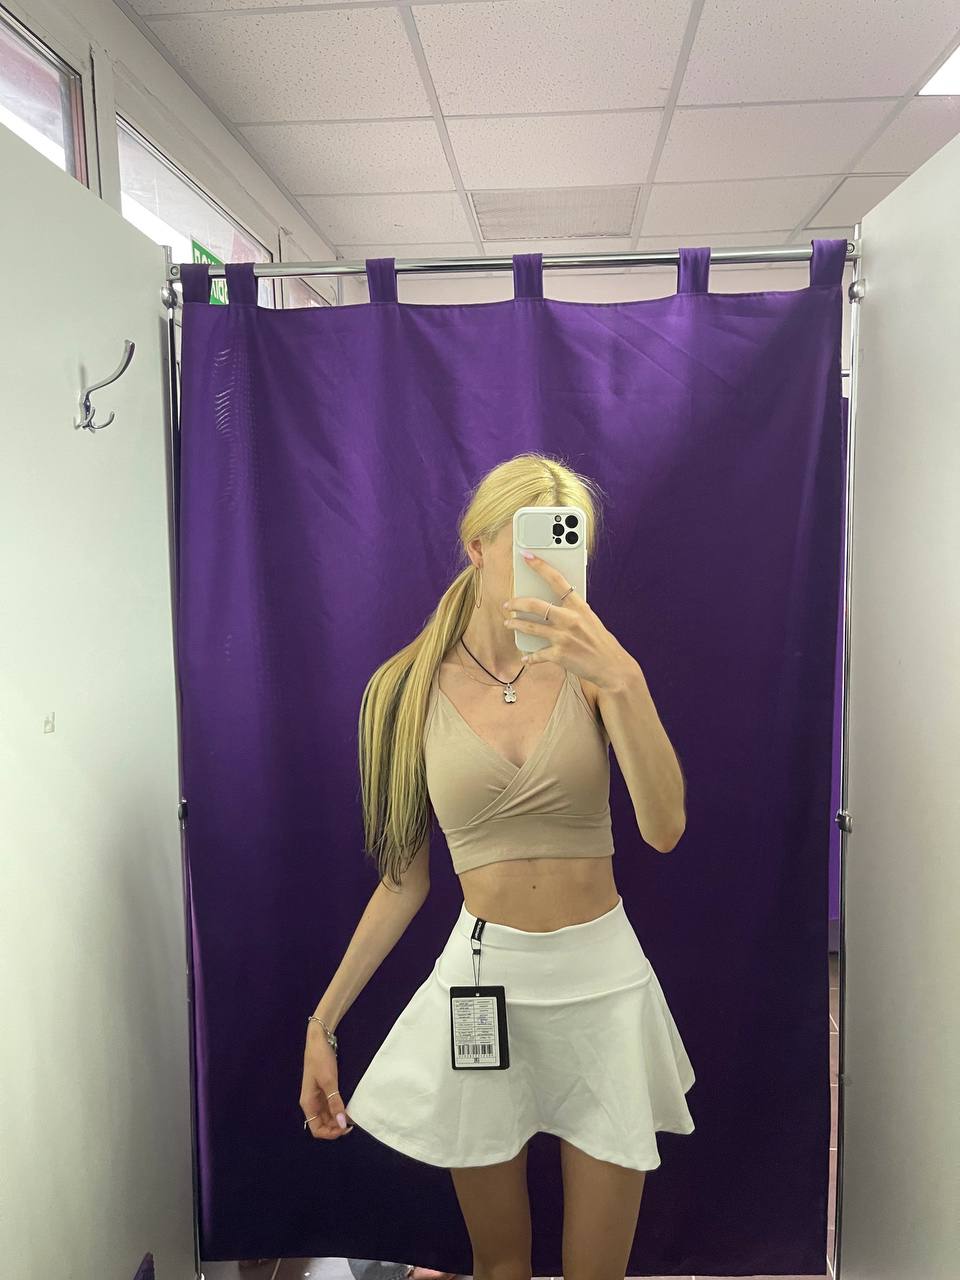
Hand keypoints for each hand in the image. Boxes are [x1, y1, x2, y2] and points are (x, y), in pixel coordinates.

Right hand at [300, 1024, 353, 1139]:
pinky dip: (339, 1110)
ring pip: (328, 1117)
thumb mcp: (329, 1081)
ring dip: (339, 1119)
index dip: (331, 1133)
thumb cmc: (320, 1059)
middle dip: (336, 1127)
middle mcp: (312, 1103)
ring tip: (353, 1115)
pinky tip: (349, 1107)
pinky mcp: (324, 1090)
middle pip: (323, 1125)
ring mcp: (318, 1097)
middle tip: (352, 1122)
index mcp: (308, 1104)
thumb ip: (335, 1103)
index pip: (317, 1130)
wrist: (319, 1039)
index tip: (346, 1127)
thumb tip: (342, 1124)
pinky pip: (331, 1106)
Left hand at [502, 552, 632, 689]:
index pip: (557, 579)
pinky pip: (537, 654)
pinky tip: (526, 657)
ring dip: (516, 625)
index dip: (540, 566)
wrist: (612, 667)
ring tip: (509, 624)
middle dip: (517, 603)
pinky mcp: (559, 655)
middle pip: (535, 605)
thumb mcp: (589, 619)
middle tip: (508, 604)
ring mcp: (563, 637)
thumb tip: (549, 606)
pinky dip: (530, 657)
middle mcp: (570, 619)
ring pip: (530, 627)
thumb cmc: (600, 642)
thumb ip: (571, 610)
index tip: (527, 556)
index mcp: (579, 606)